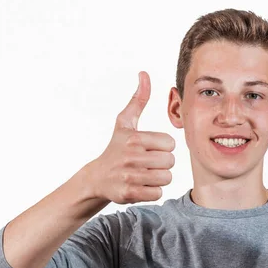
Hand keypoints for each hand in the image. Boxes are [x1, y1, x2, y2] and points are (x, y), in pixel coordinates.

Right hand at [88, 71, 175, 203]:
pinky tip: (140, 185)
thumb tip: (144, 74)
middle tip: (147, 163)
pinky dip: (152, 191)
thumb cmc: (116, 148)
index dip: (163, 147)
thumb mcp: (125, 123)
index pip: (170, 144)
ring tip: (144, 174)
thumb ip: (138, 99)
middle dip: (162, 164)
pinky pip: (158, 193)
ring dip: (158, 178)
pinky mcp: (129, 193)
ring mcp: (129, 176)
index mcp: (134, 138)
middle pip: (170, 162)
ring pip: (166, 178)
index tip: (149, 149)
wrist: (97, 178)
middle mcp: (131, 157)